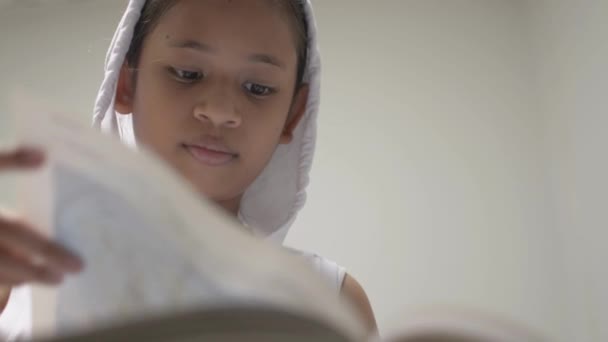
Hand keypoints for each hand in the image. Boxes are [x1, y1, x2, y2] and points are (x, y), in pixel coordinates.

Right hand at [0, 147, 82, 291]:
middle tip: (61, 279)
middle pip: (7, 262)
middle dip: (37, 273)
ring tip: (35, 280)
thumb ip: (7, 160)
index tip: (75, 265)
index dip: (50, 252)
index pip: (22, 236)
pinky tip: (4, 278)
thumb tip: (43, 156)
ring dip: (14, 278)